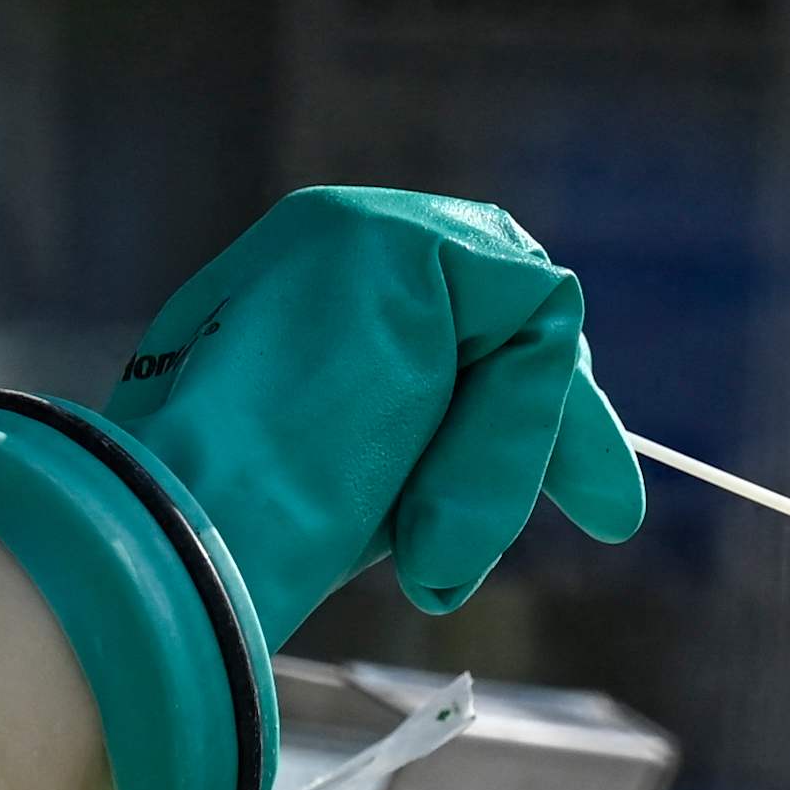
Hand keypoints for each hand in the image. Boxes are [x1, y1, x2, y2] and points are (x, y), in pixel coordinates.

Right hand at [105, 187, 648, 641]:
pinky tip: (440, 520)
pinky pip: (533, 322)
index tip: (596, 503)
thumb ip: (403, 453)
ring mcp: (362, 230)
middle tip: (615, 514)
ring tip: (434, 558)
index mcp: (302, 307)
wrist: (174, 546)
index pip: (457, 333)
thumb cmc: (232, 546)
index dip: (522, 418)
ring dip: (499, 463)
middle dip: (557, 421)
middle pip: (506, 313)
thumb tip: (459, 497)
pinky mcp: (398, 240)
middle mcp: (333, 246)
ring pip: (521, 331)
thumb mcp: (341, 489)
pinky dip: (511, 437)